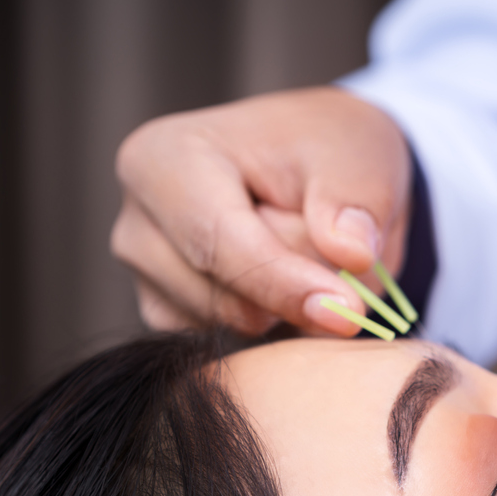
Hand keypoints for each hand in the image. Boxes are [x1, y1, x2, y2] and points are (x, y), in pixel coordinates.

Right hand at [111, 86, 411, 334]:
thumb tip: (351, 254)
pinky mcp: (167, 312)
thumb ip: (356, 201)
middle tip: (340, 244)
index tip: (348, 308)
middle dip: (296, 286)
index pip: (217, 241)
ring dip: (289, 305)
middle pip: (225, 295)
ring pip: (232, 326)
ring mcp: (146, 274)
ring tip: (307, 248)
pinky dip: (274, 324)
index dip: (285, 282)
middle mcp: (138, 221)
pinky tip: (287, 278)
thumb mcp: (358, 156)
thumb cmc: (327, 150)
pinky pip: (229, 345)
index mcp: (164, 160)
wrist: (313, 164)